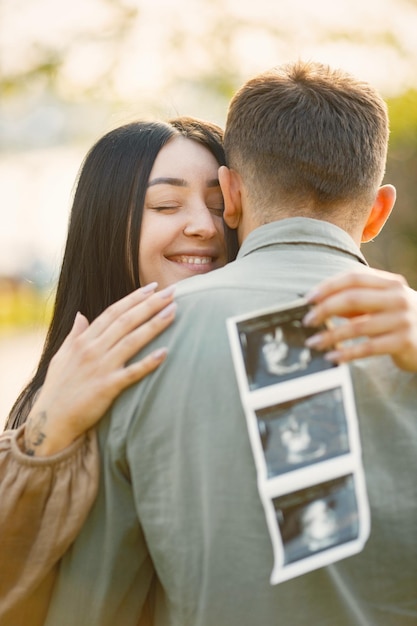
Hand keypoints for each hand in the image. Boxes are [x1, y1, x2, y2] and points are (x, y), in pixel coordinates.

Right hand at [24, 283, 175, 455]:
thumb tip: (81, 315)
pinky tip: (165, 352)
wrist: (51, 421)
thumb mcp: (61, 356)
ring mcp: (100, 368)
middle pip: (126, 321)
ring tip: (173, 311)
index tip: (153, 287)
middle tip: (171, 292)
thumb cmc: (58, 389)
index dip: (134, 299)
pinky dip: (148, 362)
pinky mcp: (107, 387)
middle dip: (150, 304)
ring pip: (132, 341)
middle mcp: (92, 350)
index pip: (113, 313)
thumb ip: (74, 335)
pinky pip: (132, 372)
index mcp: (83, 341)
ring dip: (154, 325)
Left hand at [302, 268, 416, 370]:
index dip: (328, 286)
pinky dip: (346, 353)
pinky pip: (367, 348)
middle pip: (352, 298)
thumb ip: (357, 301)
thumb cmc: (402, 320)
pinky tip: (332, 357)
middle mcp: (398, 298)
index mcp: (391, 283)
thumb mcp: (384, 304)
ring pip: (357, 326)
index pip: (354, 277)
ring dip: (330, 335)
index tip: (309, 298)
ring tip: (313, 342)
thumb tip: (321, 303)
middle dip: (324, 309)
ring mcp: (402, 320)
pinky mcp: (404, 342)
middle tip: (307, 321)